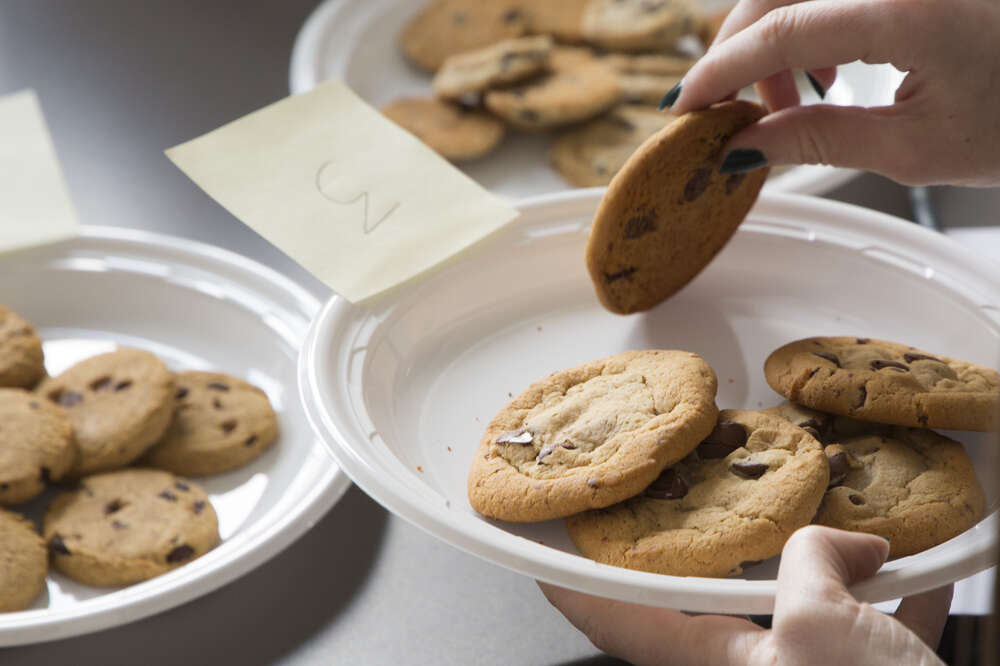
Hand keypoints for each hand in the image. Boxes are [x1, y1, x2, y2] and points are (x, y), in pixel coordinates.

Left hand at [539, 525, 951, 664]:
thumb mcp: (819, 629)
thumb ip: (810, 564)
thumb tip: (843, 543)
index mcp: (716, 663)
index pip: (615, 617)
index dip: (573, 582)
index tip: (544, 547)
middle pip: (709, 598)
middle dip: (714, 547)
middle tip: (701, 495)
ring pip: (797, 606)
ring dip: (818, 564)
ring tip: (835, 521)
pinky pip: (867, 627)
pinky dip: (890, 596)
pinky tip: (918, 569)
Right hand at [668, 0, 999, 186]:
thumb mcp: (917, 148)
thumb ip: (817, 141)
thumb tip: (744, 147)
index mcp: (904, 8)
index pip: (778, 33)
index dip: (719, 74)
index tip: (685, 109)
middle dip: (743, 55)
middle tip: (745, 119)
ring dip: (776, 36)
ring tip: (799, 99)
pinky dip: (812, 19)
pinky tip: (831, 65)